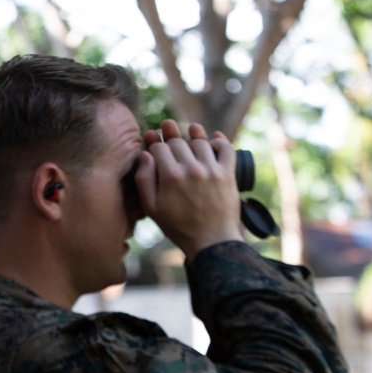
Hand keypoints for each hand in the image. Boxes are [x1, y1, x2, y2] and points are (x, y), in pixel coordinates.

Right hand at [136, 120, 243, 259]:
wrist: (211, 241)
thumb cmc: (178, 227)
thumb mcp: (152, 209)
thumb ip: (144, 180)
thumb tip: (145, 155)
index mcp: (170, 176)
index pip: (160, 147)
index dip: (154, 142)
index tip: (152, 141)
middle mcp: (191, 169)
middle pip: (178, 141)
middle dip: (171, 136)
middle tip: (169, 131)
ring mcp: (212, 170)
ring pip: (200, 142)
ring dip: (193, 137)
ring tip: (190, 134)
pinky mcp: (228, 174)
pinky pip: (226, 149)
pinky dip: (220, 141)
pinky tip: (214, 140)